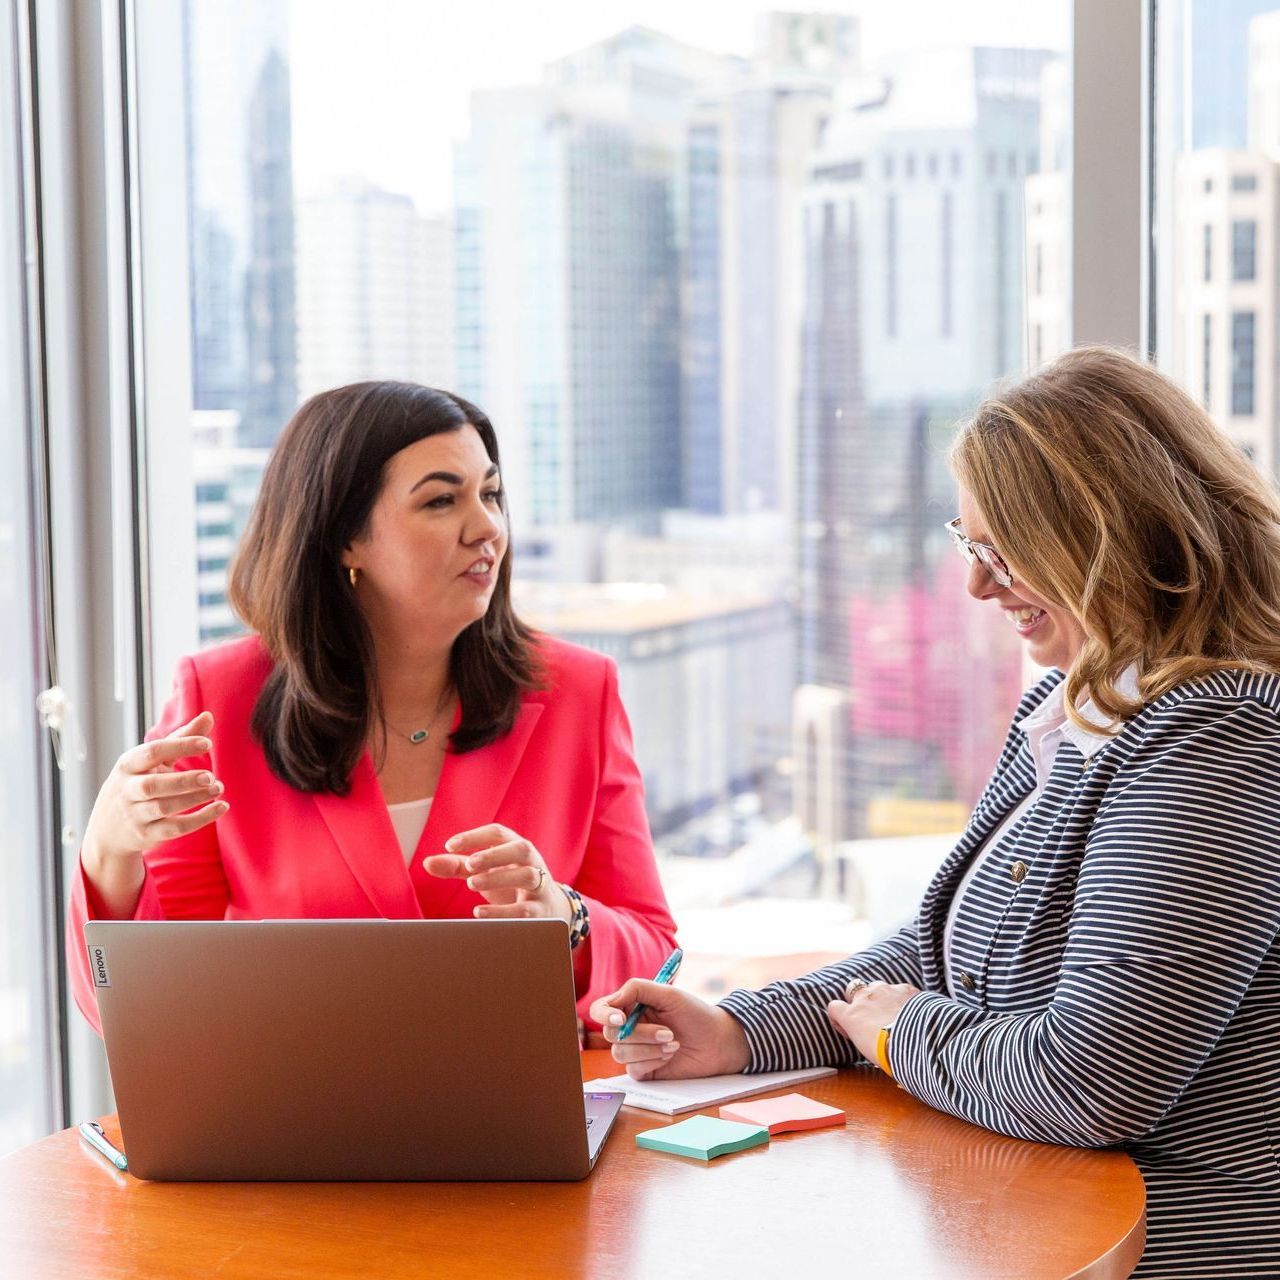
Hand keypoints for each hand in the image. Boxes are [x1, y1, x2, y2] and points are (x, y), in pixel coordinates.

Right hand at [83, 711, 227, 865]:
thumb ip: (180, 738)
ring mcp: (135, 814)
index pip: (152, 752)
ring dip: (195, 799)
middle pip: (153, 785)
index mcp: (128, 765)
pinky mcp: (146, 835)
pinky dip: (200, 819)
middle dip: (183, 780)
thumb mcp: (152, 761)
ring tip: (218, 788)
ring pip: (164, 807)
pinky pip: (174, 828)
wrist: (107, 831)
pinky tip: (221, 808)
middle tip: (210, 776)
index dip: (180, 746)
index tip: (207, 743)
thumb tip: (209, 715)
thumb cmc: (136, 784)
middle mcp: (127, 790)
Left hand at [422, 824, 572, 924]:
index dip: (475, 836)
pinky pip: (526, 910)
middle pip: (521, 849)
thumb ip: (459, 867)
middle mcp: (533, 862)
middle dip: (495, 854)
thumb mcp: (486, 872)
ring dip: (499, 878)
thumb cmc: (511, 885)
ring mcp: (540, 886)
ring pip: (528, 876)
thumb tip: (427, 863)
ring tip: (472, 884)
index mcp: (516, 848)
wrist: (548, 910)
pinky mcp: (542, 911)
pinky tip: (478, 913)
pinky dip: (502, 913)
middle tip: (469, 864)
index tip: (449, 844)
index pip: (499, 833)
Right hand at [589, 980, 750, 1080]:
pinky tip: (671, 1055)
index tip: (621, 1019)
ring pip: (620, 1053)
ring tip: (673, 1043)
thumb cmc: (695, 1014)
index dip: (604, 1015)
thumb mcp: (669, 994)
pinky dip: (653, 1061)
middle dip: (640, 1034)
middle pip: (611, 1034)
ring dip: (649, 1049)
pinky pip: (633, 1069)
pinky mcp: (643, 1070)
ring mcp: (636, 1050)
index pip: (601, 1009)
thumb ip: (638, 989)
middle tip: (668, 1033)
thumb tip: (613, 1001)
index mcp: (631, 1006)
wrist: (718, 1042)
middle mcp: (630, 1028)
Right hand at [825, 980, 920, 1064]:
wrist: (918, 1041)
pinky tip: (911, 1011)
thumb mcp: (866, 1050)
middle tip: (872, 1016)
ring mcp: (884, 990)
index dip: (840, 1015)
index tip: (850, 1026)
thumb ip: (862, 1035)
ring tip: (893, 1013)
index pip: (834, 1007)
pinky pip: (899, 989)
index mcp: (851, 1016)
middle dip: (861, 1000)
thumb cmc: (890, 1053)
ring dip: (881, 996)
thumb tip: (867, 1036)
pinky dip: (902, 998)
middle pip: (854, 990)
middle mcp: (864, 997)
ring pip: (877, 986)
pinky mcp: (904, 988)